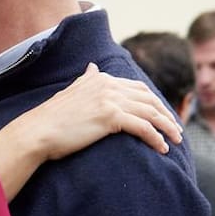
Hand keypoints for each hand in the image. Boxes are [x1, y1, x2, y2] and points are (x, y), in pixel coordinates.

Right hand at [24, 63, 181, 159]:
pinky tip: (162, 148)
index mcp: (101, 79)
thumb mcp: (71, 92)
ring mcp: (110, 100)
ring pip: (151, 113)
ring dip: (167, 127)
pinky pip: (143, 127)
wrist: (37, 131)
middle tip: (177, 128)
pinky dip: (156, 138)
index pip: (138, 88)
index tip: (163, 115)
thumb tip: (93, 67)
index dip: (154, 102)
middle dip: (166, 114)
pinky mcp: (110, 117)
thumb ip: (86, 79)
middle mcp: (108, 86)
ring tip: (176, 141)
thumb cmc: (50, 118)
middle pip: (149, 99)